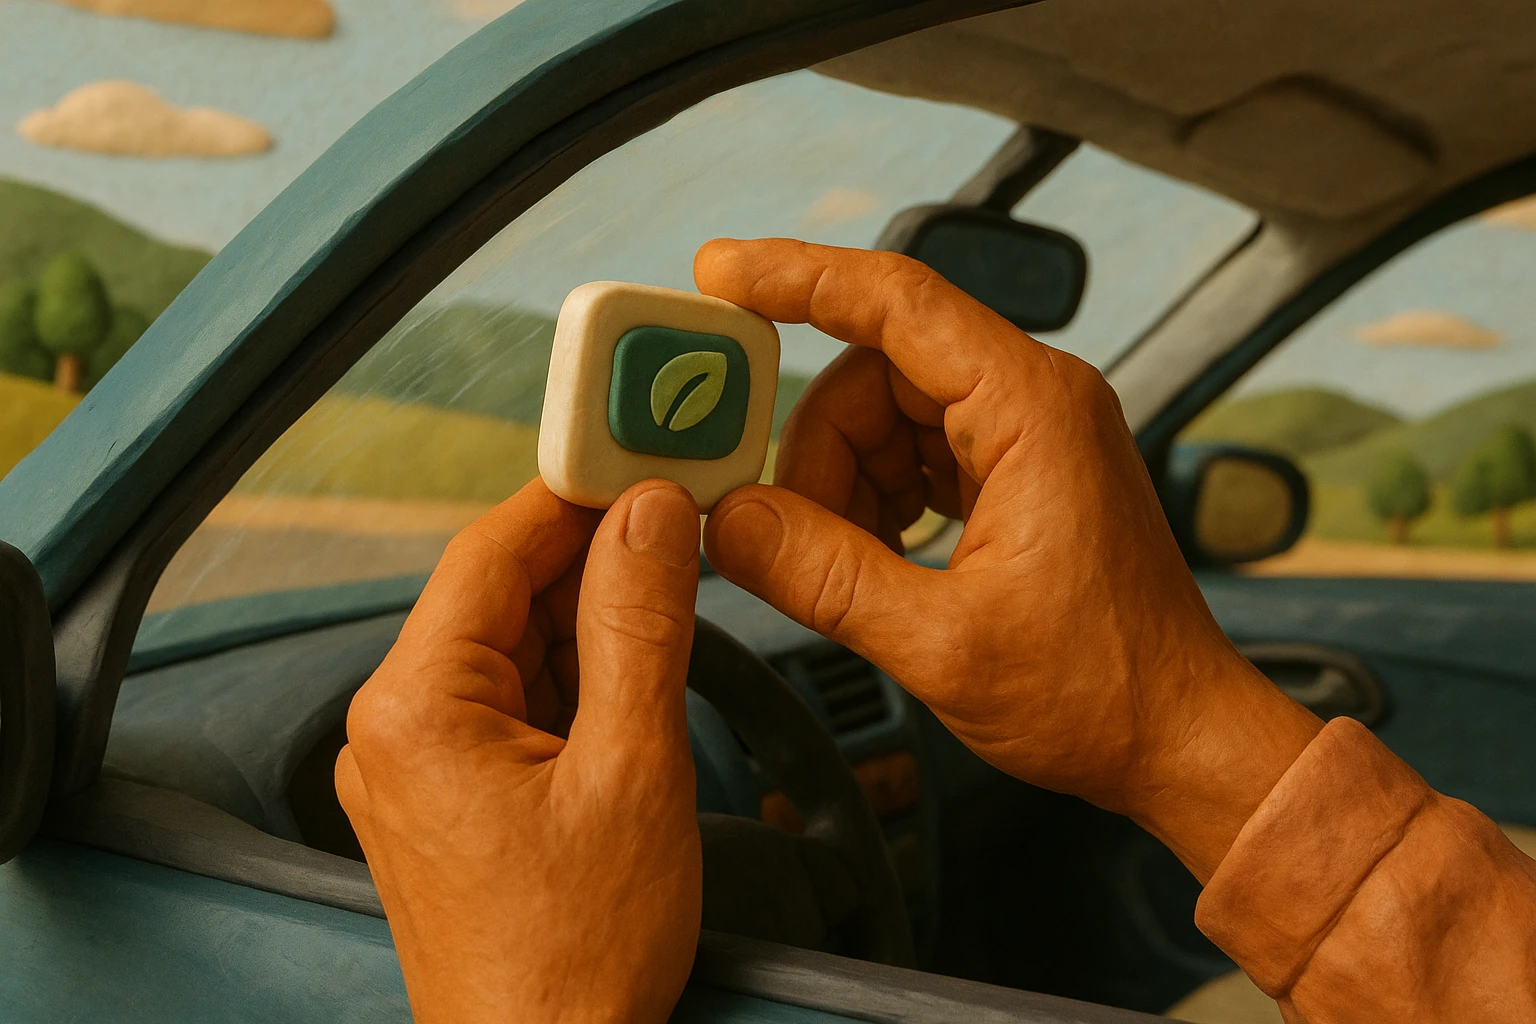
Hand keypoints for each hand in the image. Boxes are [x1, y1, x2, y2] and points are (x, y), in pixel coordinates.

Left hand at [337, 478, 702, 1023]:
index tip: (639, 456)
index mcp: (414, 709)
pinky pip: (514, 702)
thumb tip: (655, 516)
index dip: (572, 494)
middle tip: (681, 524)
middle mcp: (395, 730)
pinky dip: (577, 679)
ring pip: (515, 647)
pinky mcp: (450, 797)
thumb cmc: (575, 956)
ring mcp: (419, 767)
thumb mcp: (634, 769)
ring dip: (592, 621)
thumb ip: (643, 626)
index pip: (491, 551)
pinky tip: (635, 675)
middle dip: (593, 560)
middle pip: (501, 596)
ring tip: (675, 601)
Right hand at [696, 238, 1321, 881]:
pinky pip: (911, 456)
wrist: (1178, 739)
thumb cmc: (1102, 693)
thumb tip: (727, 523)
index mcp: (1033, 409)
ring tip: (842, 567)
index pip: (895, 300)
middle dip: (812, 449)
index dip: (795, 279)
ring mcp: (1027, 437)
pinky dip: (871, 502)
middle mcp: (1033, 402)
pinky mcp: (1016, 475)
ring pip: (883, 417)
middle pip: (873, 372)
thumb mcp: (941, 644)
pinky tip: (872, 561)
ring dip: (839, 486)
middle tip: (777, 530)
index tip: (716, 272)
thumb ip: (823, 576)